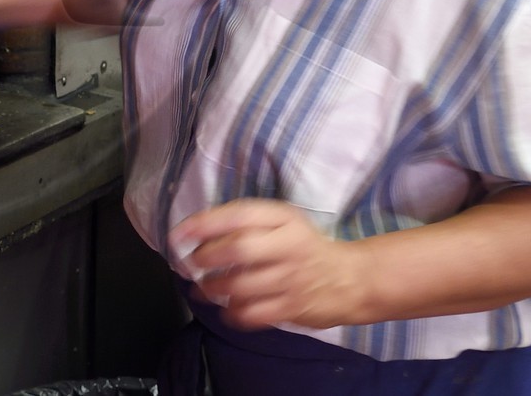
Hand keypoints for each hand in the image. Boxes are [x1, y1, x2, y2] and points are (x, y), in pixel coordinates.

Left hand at [168, 198, 371, 330]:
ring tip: (201, 288)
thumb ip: (247, 221)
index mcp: (283, 220)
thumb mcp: (283, 221)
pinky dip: (234, 313)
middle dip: (206, 257)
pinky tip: (225, 310)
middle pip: (239, 249)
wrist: (350, 279)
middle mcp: (287, 247)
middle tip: (192, 263)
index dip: (204, 223)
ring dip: (212, 288)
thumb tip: (199, 229)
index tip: (180, 232)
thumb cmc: (305, 246)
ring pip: (242, 285)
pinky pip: (255, 314)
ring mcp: (291, 279)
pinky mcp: (293, 307)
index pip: (239, 216)